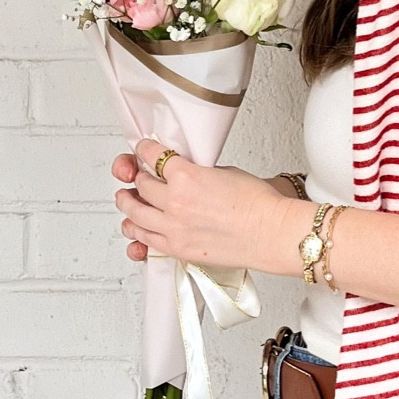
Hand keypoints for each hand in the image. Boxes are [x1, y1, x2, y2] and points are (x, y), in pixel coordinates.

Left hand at [113, 139, 305, 272]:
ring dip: (128, 204)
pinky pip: (145, 239)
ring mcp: (173, 228)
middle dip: (137, 177)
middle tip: (137, 176)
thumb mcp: (223, 172)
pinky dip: (137, 231)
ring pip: (134, 214)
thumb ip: (196, 173)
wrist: (271, 232)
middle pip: (139, 184)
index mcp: (186, 176)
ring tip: (127, 200)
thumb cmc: (257, 204)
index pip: (152, 156)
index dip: (144, 149)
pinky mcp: (177, 249)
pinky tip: (136, 226)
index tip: (143, 149)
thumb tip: (183, 175)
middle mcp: (174, 202)